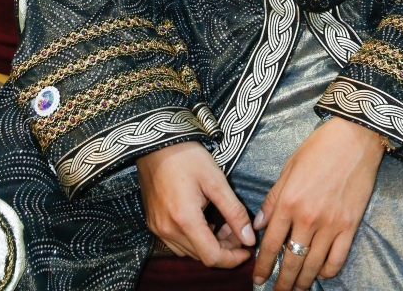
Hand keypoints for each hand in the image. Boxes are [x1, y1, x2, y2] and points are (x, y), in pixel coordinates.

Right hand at [136, 140, 254, 266]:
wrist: (155, 143)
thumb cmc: (186, 156)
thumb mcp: (216, 180)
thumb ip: (234, 211)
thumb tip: (249, 238)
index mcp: (184, 220)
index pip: (212, 256)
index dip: (232, 259)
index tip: (247, 250)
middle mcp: (168, 230)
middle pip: (201, 255)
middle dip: (224, 248)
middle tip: (237, 228)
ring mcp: (158, 228)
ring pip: (189, 251)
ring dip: (209, 244)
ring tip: (223, 224)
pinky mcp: (153, 223)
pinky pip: (177, 242)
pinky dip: (194, 239)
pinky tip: (204, 222)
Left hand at [252, 117, 385, 289]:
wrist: (354, 138)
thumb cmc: (319, 148)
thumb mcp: (288, 168)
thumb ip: (272, 199)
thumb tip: (259, 224)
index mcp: (289, 201)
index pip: (271, 244)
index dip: (263, 265)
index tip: (258, 278)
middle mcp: (308, 218)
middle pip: (291, 261)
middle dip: (281, 282)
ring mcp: (331, 224)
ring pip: (313, 265)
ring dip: (302, 281)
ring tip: (296, 289)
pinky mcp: (350, 226)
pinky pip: (337, 259)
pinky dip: (327, 272)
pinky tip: (320, 273)